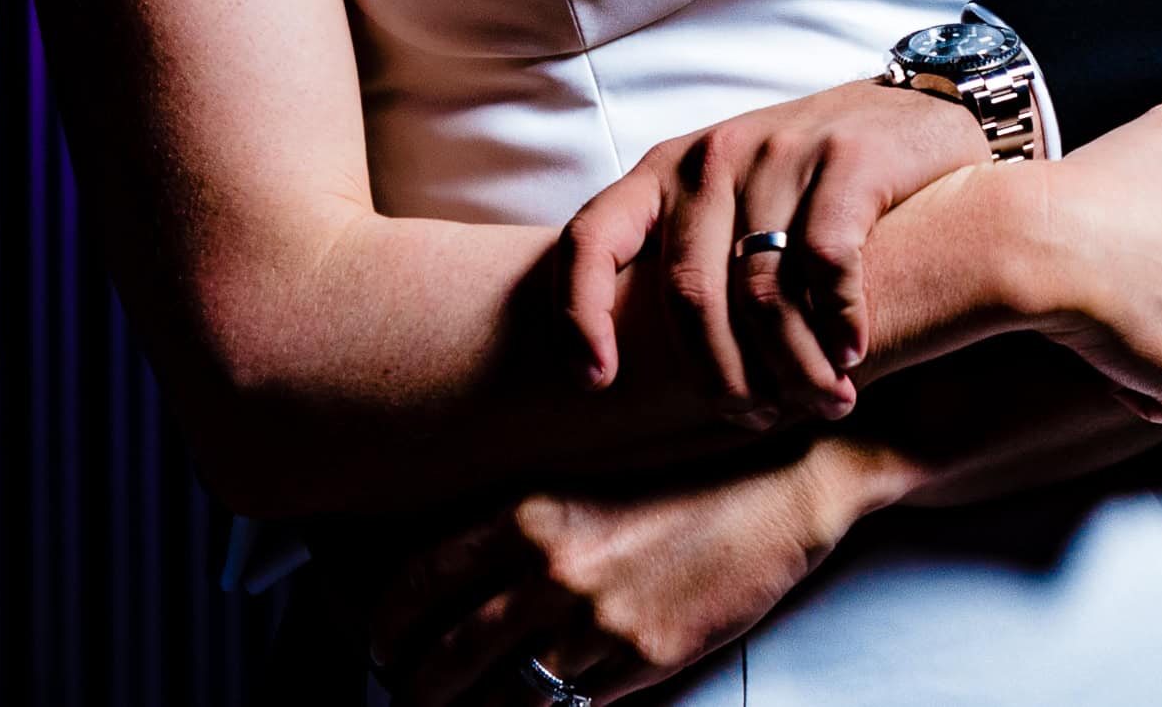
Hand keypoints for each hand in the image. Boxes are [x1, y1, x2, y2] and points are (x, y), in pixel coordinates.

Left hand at [367, 449, 864, 705]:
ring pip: (499, 699)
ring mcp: (598, 623)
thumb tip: (459, 574)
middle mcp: (554, 571)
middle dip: (416, 686)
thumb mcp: (590, 480)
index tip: (382, 643)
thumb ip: (525, 523)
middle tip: (408, 693)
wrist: (779, 490)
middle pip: (446, 657)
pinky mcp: (643, 663)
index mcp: (532, 512)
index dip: (387, 627)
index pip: (420, 584)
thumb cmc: (685, 477)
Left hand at [559, 76, 987, 424]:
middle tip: (760, 420)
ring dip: (792, 371)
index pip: (591, 238)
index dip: (578, 315)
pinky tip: (854, 353)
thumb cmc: (809, 184)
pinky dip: (838, 326)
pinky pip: (827, 266)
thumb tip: (635, 386)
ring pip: (762, 295)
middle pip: (689, 297)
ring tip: (823, 402)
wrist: (917, 112)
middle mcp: (714, 155)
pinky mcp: (848, 157)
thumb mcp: (731, 207)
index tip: (595, 383)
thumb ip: (688, 263)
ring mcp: (780, 152)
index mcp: (667, 171)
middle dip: (722, 381)